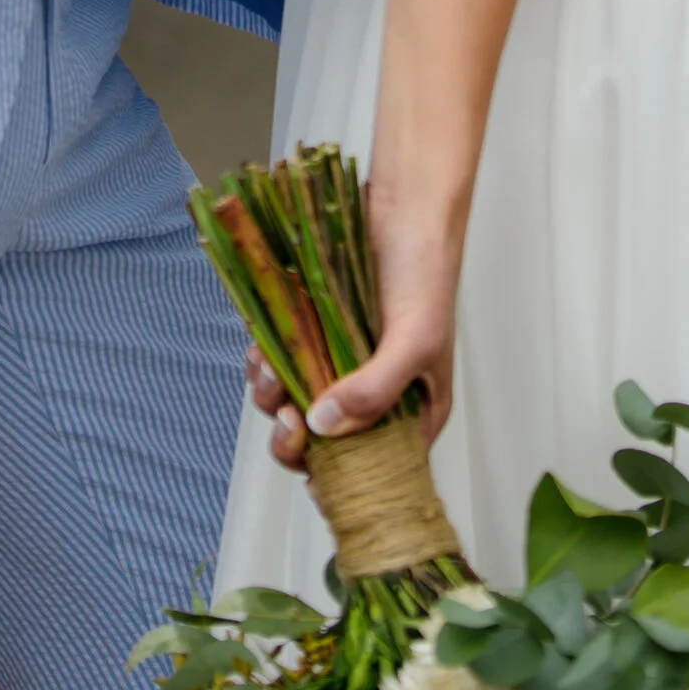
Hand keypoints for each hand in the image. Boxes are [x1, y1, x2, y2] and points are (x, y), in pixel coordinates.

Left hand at [245, 193, 461, 464]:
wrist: (403, 204)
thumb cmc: (426, 272)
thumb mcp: (416, 339)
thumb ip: (376, 389)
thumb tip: (323, 426)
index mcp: (411, 413)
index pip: (375, 472)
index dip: (342, 485)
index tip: (313, 479)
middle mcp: (372, 396)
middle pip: (324, 447)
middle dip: (295, 441)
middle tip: (286, 418)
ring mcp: (339, 366)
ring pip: (294, 405)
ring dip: (273, 396)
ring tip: (270, 371)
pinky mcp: (312, 335)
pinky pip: (280, 363)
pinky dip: (265, 361)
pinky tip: (263, 349)